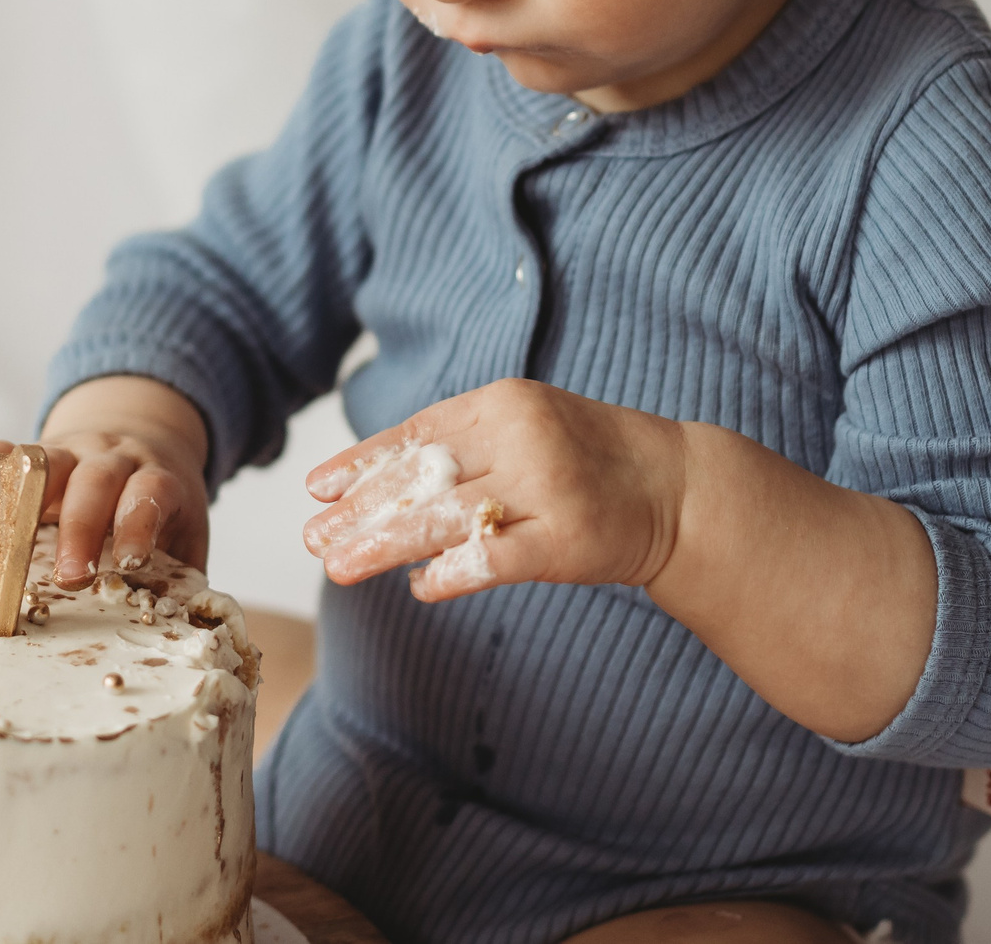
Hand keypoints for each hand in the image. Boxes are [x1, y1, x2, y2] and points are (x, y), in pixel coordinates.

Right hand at [0, 375, 210, 587]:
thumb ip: (182, 578)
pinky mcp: (31, 454)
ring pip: (48, 461)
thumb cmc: (161, 508)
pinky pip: (1, 450)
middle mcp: (113, 458)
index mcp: (157, 478)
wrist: (146, 441)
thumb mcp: (184, 534)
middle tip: (69, 577)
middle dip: (79, 528)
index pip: (152, 491)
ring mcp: (71, 451)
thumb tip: (178, 631)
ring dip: (25, 501)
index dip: (139, 522)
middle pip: (96, 481)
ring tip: (2, 538)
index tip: (131, 561)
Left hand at [301, 378, 687, 602]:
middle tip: (314, 540)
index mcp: (502, 402)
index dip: (361, 463)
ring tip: (340, 567)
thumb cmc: (586, 458)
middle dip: (360, 511)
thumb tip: (375, 484)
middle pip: (423, 477)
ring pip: (447, 518)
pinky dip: (455, 572)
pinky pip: (498, 557)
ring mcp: (547, 487)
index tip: (315, 490)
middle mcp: (521, 437)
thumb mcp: (523, 428)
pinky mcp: (569, 538)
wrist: (676, 485)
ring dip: (386, 544)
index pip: (416, 433)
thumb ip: (460, 445)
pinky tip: (421, 588)